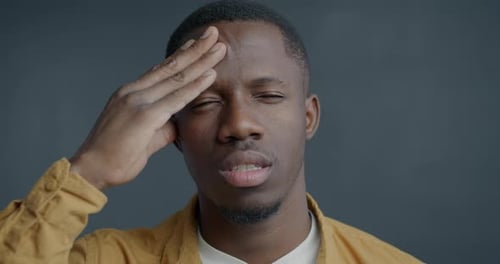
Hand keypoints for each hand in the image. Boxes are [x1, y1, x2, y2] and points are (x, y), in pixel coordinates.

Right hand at [69, 26, 225, 189]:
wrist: (92, 169)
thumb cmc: (115, 156)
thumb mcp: (144, 136)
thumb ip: (163, 126)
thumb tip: (179, 122)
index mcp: (131, 94)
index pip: (161, 69)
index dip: (181, 55)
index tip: (197, 44)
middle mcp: (134, 92)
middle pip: (171, 65)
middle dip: (195, 48)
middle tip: (213, 34)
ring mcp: (138, 101)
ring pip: (176, 76)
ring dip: (200, 60)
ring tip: (218, 47)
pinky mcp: (145, 115)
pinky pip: (176, 98)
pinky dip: (195, 85)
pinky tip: (210, 74)